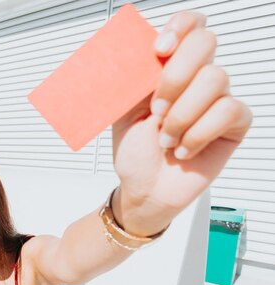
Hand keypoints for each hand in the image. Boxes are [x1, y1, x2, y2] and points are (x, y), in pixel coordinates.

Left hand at [111, 11, 251, 235]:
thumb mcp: (122, 110)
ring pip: (215, 78)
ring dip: (182, 113)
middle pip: (206, 42)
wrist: (143, 188)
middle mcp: (197, 77)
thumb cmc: (135, 150)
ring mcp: (218, 98)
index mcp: (169, 67)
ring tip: (165, 139)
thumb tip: (134, 47)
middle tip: (156, 108)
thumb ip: (132, 77)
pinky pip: (228, 110)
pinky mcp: (234, 123)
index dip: (181, 27)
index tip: (160, 48)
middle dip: (175, 75)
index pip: (190, 25)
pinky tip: (184, 150)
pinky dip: (198, 133)